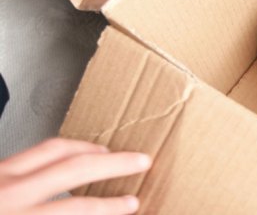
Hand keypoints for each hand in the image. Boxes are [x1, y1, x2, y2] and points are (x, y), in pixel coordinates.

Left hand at [0, 138, 151, 214]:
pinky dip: (59, 148)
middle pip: (76, 167)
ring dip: (88, 149)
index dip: (110, 206)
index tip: (131, 203)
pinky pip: (34, 149)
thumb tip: (91, 210)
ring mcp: (1, 174)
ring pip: (55, 148)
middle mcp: (12, 192)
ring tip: (107, 152)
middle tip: (141, 160)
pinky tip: (68, 154)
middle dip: (115, 163)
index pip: (79, 208)